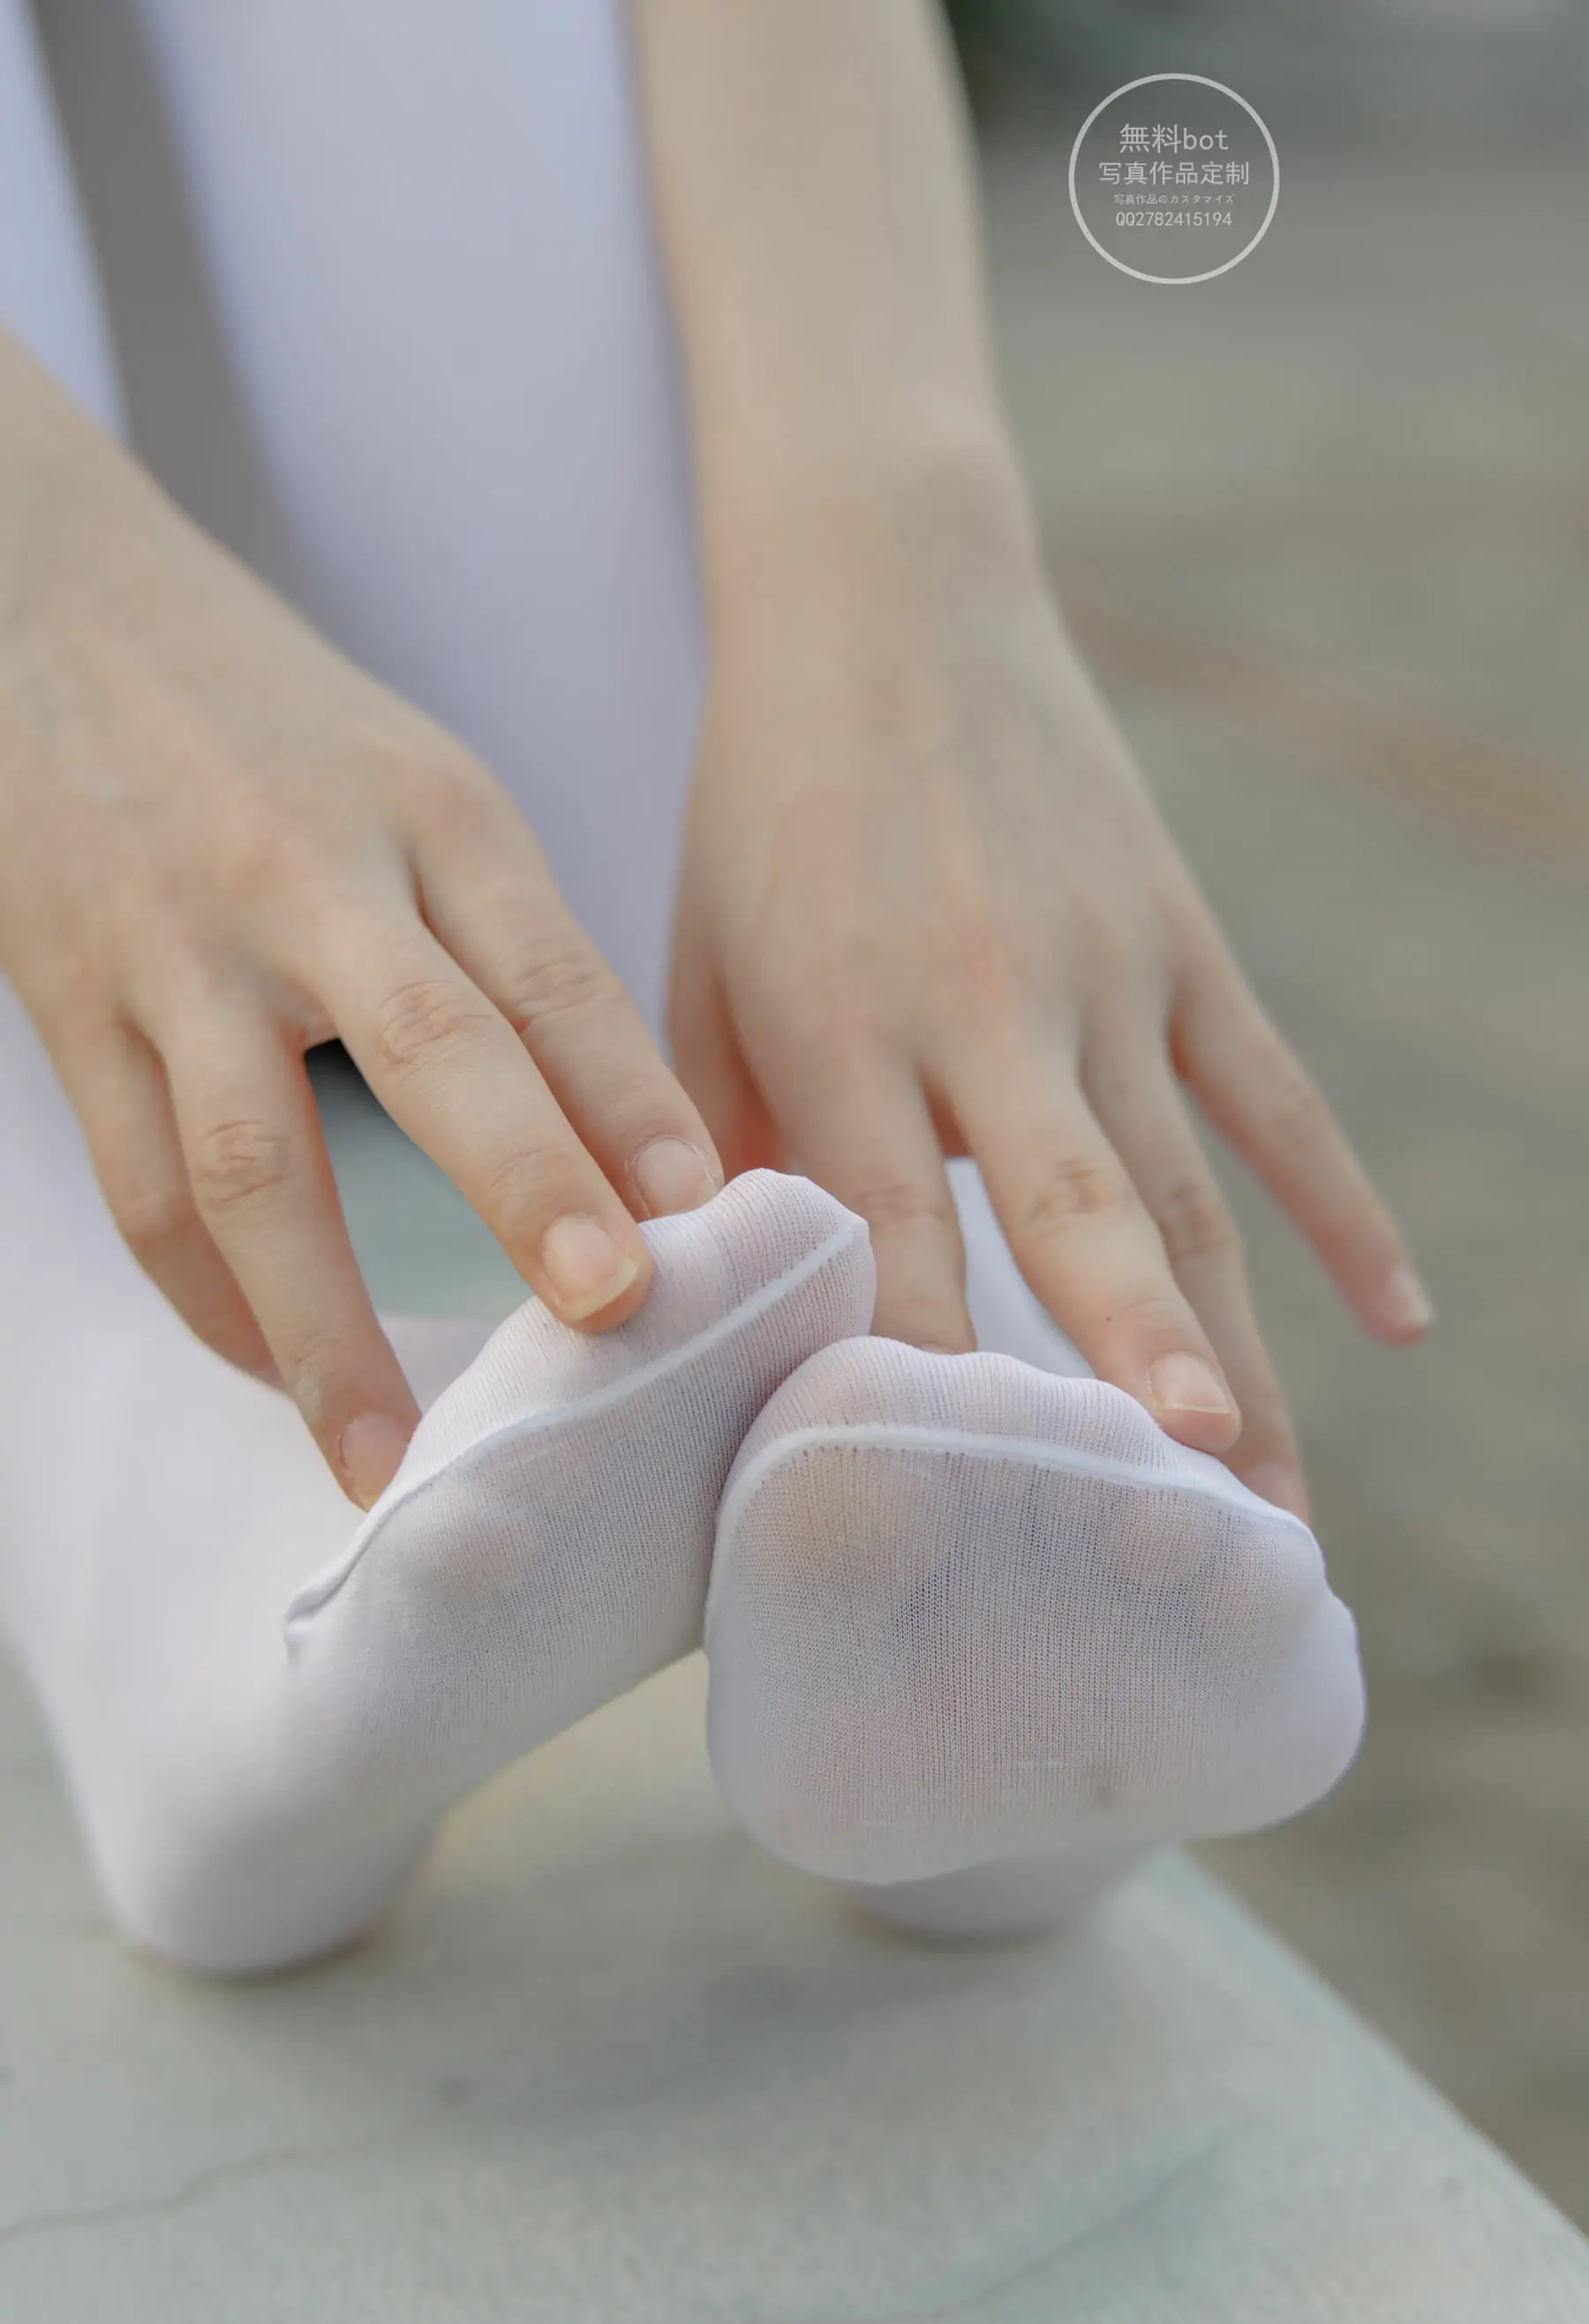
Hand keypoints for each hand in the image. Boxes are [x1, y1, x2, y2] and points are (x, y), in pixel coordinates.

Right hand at [0, 338, 721, 1505]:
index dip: (632, 1099)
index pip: (552, 971)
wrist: (42, 599)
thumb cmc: (280, 727)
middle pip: (430, 1049)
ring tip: (393, 1454)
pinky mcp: (66, 1000)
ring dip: (325, 1324)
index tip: (707, 1215)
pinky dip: (208, 1300)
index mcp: (435, 811)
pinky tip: (275, 1376)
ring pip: (247, 1160)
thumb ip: (514, 947)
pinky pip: (137, 1183)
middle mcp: (310, 875)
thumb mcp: (425, 790)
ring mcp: (175, 945)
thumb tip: (639, 1148)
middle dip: (527, 1187)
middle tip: (610, 1311)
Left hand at [669, 454, 1428, 1514]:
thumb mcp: (701, 970)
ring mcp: (1104, 966)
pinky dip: (1343, 1205)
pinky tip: (1397, 1319)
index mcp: (839, 1016)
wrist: (885, 604)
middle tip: (1183, 1505)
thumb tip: (718, 1319)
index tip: (954, 1495)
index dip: (925, 1359)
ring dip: (1241, 1344)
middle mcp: (984, 1000)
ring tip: (1275, 1497)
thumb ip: (720, 1142)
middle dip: (1130, 1361)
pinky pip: (1275, 1093)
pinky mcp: (1179, 936)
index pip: (891, 1222)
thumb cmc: (765, 816)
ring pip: (1190, 1186)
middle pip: (1073, 1210)